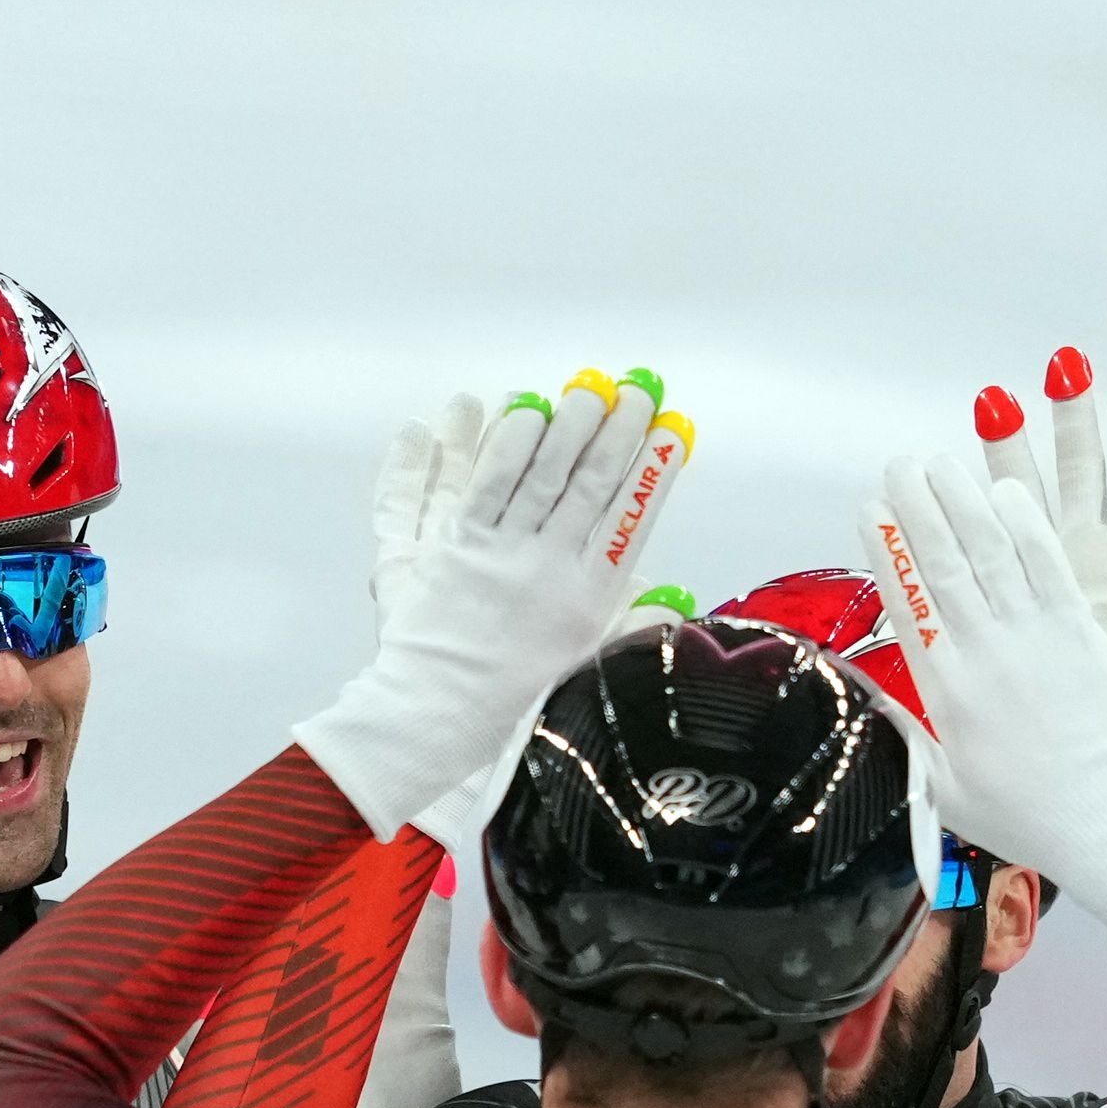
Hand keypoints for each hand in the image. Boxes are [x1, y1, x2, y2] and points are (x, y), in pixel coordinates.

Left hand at [304, 372, 691, 853]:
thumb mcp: (583, 667)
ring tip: (583, 392)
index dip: (653, 469)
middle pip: (589, 483)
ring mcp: (502, 552)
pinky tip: (519, 413)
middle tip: (632, 392)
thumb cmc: (508, 700)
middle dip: (615, 431)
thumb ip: (627, 628)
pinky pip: (483, 481)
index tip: (671, 432)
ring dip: (565, 426)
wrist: (436, 715)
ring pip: (540, 472)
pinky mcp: (455, 544)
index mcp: (589, 599)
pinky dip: (501, 442)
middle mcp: (550, 568)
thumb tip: (668, 601)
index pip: (631, 519)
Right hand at [858, 455, 1106, 940]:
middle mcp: (989, 652)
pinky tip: (1007, 491)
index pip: (908, 601)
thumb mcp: (937, 784)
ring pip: (995, 552)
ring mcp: (1039, 637)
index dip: (887, 549)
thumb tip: (852, 686)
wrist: (1105, 821)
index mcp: (947, 690)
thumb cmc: (1021, 811)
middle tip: (899, 465)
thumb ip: (896, 727)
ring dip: (966, 501)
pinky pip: (1050, 565)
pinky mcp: (1082, 632)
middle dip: (919, 507)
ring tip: (941, 462)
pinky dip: (1028, 524)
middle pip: (946, 563)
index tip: (870, 511)